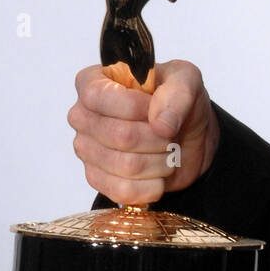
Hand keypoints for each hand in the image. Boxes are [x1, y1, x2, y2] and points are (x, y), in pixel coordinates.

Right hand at [68, 60, 219, 205]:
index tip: (158, 109)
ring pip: (126, 165)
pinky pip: (123, 190)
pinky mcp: (96, 179)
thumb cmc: (177, 102)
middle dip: (159, 137)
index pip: (98, 97)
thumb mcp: (187, 80)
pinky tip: (159, 173)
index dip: (135, 107)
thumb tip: (161, 123)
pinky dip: (153, 185)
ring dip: (161, 161)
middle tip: (171, 132)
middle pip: (120, 136)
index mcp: (93, 82)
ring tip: (167, 150)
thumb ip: (178, 92)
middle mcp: (82, 115)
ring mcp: (86, 149)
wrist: (188, 136)